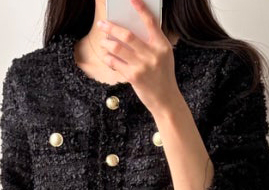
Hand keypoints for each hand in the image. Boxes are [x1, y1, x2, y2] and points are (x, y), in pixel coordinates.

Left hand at [96, 0, 181, 115]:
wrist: (166, 100)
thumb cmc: (163, 76)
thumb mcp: (164, 56)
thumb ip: (151, 43)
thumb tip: (129, 30)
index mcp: (162, 45)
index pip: (150, 22)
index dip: (141, 8)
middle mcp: (153, 54)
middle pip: (127, 35)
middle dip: (112, 27)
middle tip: (102, 24)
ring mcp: (142, 66)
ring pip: (118, 48)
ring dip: (107, 43)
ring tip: (103, 41)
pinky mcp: (134, 77)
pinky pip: (115, 63)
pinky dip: (108, 57)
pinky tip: (106, 55)